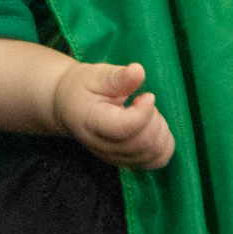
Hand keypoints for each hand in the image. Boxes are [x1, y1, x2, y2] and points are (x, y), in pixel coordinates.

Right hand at [55, 60, 174, 169]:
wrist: (69, 106)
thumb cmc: (83, 87)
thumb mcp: (96, 75)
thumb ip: (118, 76)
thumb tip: (138, 71)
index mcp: (92, 122)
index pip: (125, 127)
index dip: (145, 111)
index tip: (146, 95)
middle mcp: (102, 146)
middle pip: (143, 143)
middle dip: (154, 119)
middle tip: (143, 101)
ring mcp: (115, 157)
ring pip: (153, 154)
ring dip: (160, 131)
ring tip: (146, 114)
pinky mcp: (126, 162)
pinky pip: (156, 161)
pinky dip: (163, 144)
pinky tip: (152, 127)